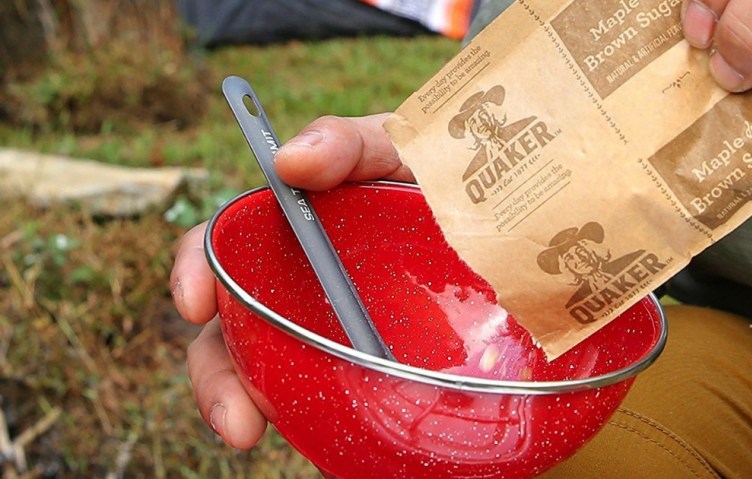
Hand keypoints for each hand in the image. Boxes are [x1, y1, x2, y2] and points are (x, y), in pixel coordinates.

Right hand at [170, 113, 410, 448]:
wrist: (512, 222)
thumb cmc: (443, 172)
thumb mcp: (404, 146)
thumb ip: (354, 143)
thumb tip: (287, 161)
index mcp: (293, 229)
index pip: (223, 246)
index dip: (195, 269)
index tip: (196, 301)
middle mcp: (298, 286)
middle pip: (232, 329)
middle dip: (215, 375)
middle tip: (235, 418)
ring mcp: (332, 333)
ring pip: (269, 376)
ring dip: (249, 408)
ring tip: (252, 435)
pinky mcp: (368, 371)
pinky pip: (329, 403)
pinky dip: (316, 427)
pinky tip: (331, 449)